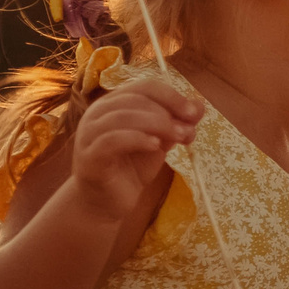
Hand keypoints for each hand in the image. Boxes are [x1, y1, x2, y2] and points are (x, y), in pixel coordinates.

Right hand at [69, 80, 200, 222]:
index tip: (194, 113)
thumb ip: (176, 122)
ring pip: (123, 117)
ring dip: (157, 124)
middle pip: (135, 99)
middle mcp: (97, 113)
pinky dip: (137, 139)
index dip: (172, 96)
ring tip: (178, 137)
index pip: (145, 87)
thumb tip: (200, 104)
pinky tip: (155, 146)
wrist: (109, 202)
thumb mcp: (161, 141)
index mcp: (114, 103)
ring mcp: (89, 134)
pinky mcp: (89, 156)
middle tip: (188, 131)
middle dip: (167, 112)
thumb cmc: (132, 167)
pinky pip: (111, 140)